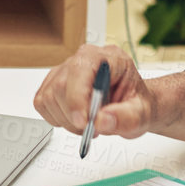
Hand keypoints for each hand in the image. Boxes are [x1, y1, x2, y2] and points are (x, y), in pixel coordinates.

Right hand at [32, 44, 157, 138]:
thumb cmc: (136, 103)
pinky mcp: (53, 83)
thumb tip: (102, 120)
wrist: (132, 104)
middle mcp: (82, 59)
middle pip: (61, 86)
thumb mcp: (142, 113)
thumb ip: (127, 117)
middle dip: (74, 115)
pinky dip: (56, 117)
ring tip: (87, 124)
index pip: (80, 70)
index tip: (84, 123)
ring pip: (49, 97)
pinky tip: (74, 119)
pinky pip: (42, 102)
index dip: (77, 98)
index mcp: (106, 57)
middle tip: (93, 129)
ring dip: (66, 120)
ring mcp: (65, 70)